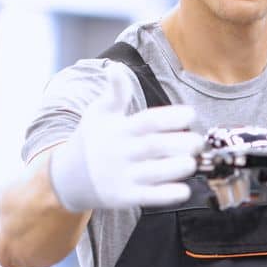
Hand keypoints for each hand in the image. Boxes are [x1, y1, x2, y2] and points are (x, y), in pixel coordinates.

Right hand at [49, 66, 203, 210]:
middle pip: (154, 147)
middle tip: (198, 142)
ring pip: (154, 173)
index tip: (190, 114)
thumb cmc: (91, 140)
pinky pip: (149, 197)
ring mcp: (122, 176)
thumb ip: (114, 93)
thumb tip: (115, 68)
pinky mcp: (124, 197)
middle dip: (181, 143)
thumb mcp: (98, 113)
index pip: (147, 121)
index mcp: (118, 129)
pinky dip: (167, 195)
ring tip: (192, 162)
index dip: (170, 117)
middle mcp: (120, 152)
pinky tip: (184, 190)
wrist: (67, 178)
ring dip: (177, 168)